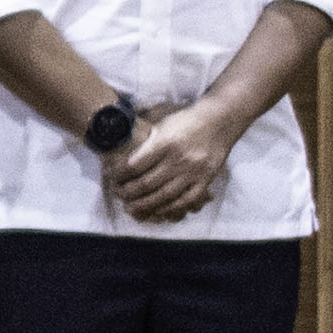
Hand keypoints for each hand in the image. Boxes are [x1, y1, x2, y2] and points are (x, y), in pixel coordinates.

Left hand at [108, 102, 234, 223]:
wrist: (219, 121)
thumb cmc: (185, 122)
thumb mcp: (162, 126)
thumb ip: (146, 144)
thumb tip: (123, 160)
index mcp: (164, 143)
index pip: (134, 166)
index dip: (119, 176)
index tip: (113, 179)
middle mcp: (178, 159)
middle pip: (146, 184)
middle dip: (128, 193)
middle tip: (119, 195)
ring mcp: (194, 172)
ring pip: (164, 196)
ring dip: (145, 205)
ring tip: (131, 208)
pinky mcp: (206, 180)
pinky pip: (186, 200)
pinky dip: (170, 208)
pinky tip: (157, 210)